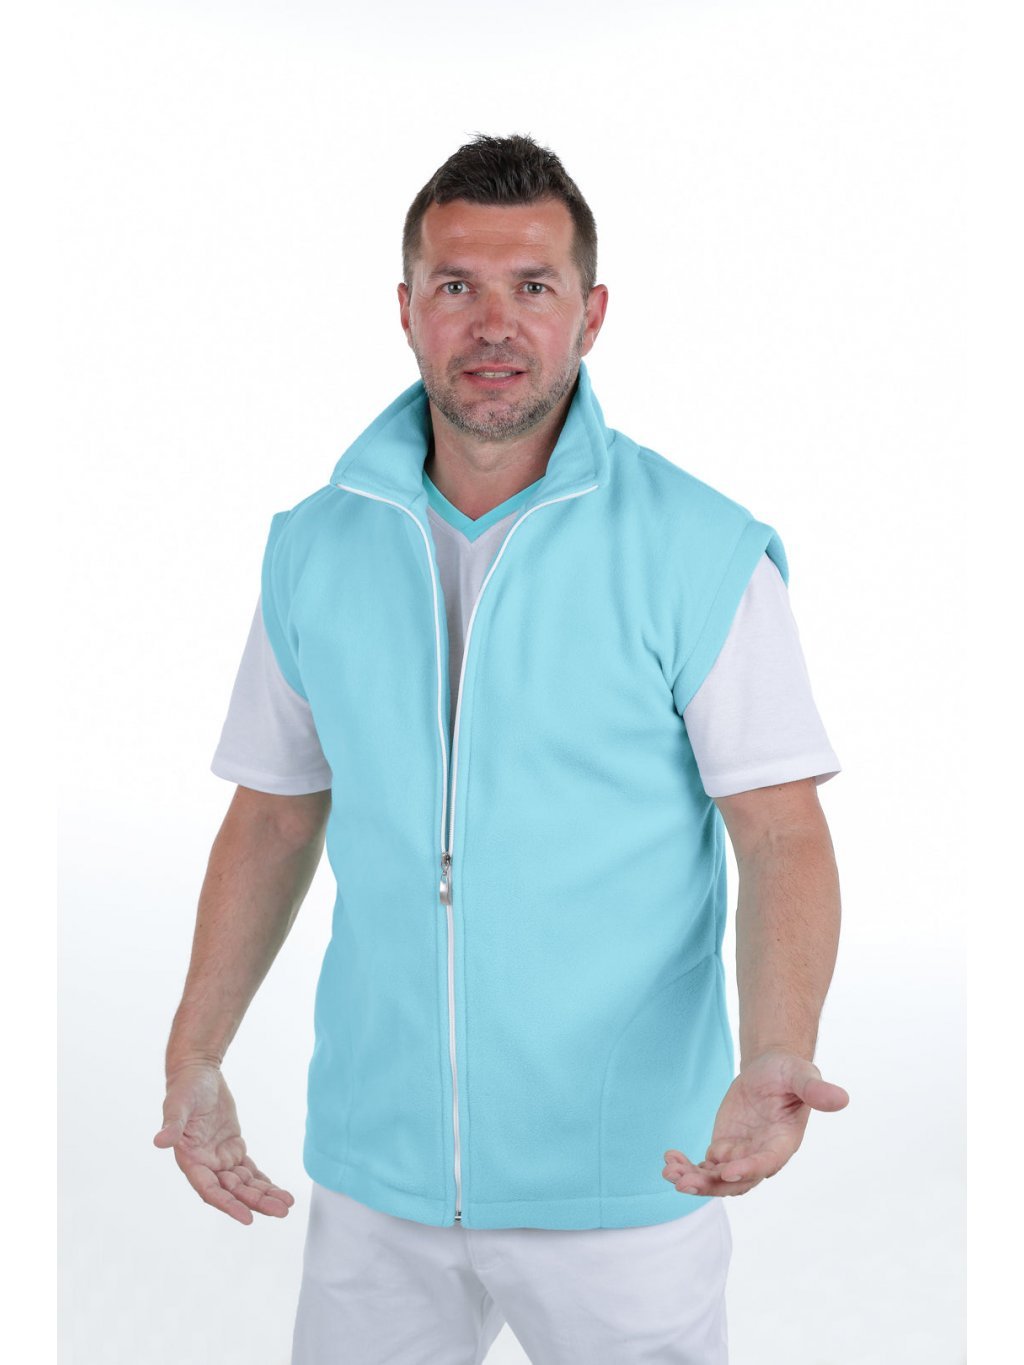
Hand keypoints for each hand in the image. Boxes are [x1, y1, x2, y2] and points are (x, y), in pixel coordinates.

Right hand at [153, 1062, 294, 1224]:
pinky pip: (249, 1171)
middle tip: (281, 1211)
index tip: (247, 1217)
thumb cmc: (185, 1089)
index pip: (210, 1190)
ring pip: (244, 1185)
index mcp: (191, 1160)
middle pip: (233, 1191)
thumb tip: (159, 1141)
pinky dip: (264, 1182)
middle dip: (256, 1202)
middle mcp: (205, 1165)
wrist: (198, 1074)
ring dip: (264, 1195)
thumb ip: (172, 1125)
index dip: (229, 1204)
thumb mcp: (178, 1105)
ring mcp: (220, 1159)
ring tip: (286, 1205)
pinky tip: (279, 1193)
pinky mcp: (233, 1149)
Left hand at [662, 1048, 848, 1197]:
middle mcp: (762, 1156)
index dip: (747, 1169)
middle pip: (737, 1181)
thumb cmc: (789, 1073)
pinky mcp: (724, 1150)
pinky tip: (668, 1160)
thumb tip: (842, 1098)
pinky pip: (704, 1167)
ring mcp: (741, 1156)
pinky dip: (687, 1167)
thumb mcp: (802, 1075)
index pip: (766, 1163)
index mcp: (783, 1143)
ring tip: (669, 1172)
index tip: (724, 1170)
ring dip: (694, 1179)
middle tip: (683, 1182)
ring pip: (717, 1179)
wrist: (770, 1072)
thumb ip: (815, 1090)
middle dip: (711, 1184)